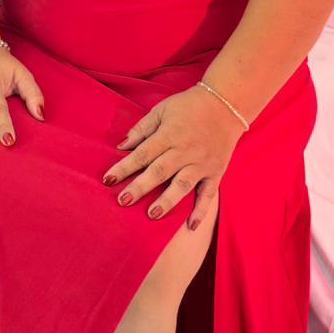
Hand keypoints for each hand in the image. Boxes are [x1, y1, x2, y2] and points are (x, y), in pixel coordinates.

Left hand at [101, 84, 245, 230]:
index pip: (143, 154)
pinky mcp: (215, 172)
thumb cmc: (189, 106)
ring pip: (182, 184)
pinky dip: (201, 211)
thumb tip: (121, 146)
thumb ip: (142, 129)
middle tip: (123, 201)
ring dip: (167, 201)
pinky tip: (191, 227)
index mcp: (169, 134)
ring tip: (152, 215)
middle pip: (160, 171)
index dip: (124, 167)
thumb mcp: (162, 109)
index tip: (108, 180)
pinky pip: (209, 194)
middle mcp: (185, 150)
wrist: (225, 104)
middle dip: (140, 187)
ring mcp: (202, 162)